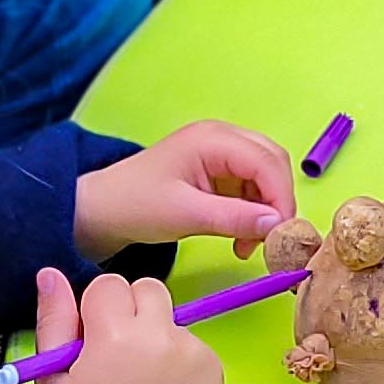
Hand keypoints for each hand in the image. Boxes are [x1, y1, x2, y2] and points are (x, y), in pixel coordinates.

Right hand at [29, 270, 224, 383]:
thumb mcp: (54, 376)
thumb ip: (53, 320)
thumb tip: (51, 274)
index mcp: (115, 331)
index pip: (109, 284)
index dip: (97, 311)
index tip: (94, 342)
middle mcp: (159, 333)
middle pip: (148, 289)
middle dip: (132, 311)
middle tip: (119, 353)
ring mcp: (191, 349)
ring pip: (172, 316)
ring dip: (156, 334)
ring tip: (141, 379)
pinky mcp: (213, 366)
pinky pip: (193, 344)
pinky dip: (179, 359)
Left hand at [76, 120, 299, 262]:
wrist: (101, 211)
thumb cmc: (136, 206)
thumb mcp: (185, 215)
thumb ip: (234, 218)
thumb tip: (277, 225)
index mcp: (213, 138)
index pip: (267, 162)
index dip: (281, 198)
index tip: (281, 235)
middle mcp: (222, 137)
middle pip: (272, 162)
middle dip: (277, 202)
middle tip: (270, 241)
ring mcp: (220, 152)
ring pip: (265, 176)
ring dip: (265, 210)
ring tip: (248, 245)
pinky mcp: (218, 170)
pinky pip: (250, 187)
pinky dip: (252, 212)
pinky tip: (240, 237)